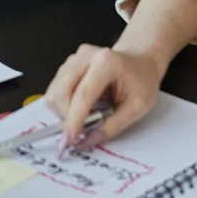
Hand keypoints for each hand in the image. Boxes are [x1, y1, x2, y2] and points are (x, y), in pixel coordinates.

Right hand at [44, 44, 165, 145]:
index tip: (69, 140)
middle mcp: (86, 56)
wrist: (139, 61)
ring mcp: (74, 58)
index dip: (74, 119)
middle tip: (80, 132)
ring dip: (64, 111)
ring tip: (86, 116)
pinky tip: (81, 106)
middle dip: (66, 117)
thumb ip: (112, 126)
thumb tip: (87, 141)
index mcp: (106, 63)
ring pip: (54, 91)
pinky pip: (55, 89)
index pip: (83, 94)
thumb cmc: (142, 81)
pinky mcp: (67, 64)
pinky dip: (63, 105)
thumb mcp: (137, 107)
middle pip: (62, 91)